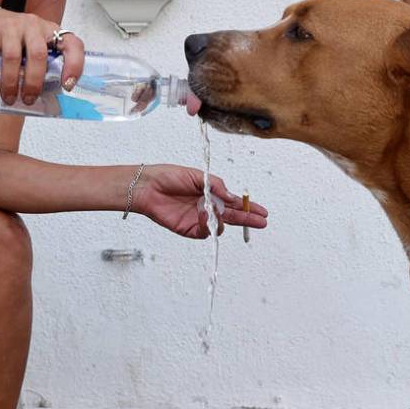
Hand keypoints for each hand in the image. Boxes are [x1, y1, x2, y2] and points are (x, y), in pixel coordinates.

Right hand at [0, 4, 84, 105]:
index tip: (67, 86)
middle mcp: (33, 25)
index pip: (72, 44)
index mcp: (50, 32)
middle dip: (34, 82)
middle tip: (28, 99)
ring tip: (9, 98)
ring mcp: (10, 26)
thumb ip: (43, 65)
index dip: (74, 65)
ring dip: (10, 83)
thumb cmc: (15, 38)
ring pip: (12, 57)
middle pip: (38, 54)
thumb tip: (49, 98)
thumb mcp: (35, 46)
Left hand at [131, 165, 267, 238]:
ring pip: (220, 226)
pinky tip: (203, 213)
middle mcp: (206, 208)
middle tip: (261, 222)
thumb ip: (217, 187)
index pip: (233, 202)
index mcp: (210, 194)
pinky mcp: (188, 229)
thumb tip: (234, 198)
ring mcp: (198, 219)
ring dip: (222, 219)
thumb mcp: (198, 176)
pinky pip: (204, 232)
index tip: (262, 211)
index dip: (247, 207)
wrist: (147, 186)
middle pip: (232, 217)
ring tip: (215, 209)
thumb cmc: (169, 176)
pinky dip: (207, 224)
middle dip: (247, 219)